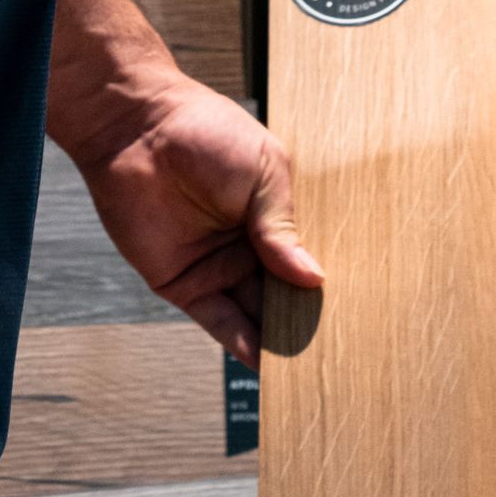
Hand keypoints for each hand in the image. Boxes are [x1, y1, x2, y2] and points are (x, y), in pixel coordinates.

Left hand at [71, 80, 322, 366]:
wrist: (139, 128)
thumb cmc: (207, 133)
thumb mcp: (264, 172)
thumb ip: (282, 228)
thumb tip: (313, 278)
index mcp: (276, 214)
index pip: (308, 258)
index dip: (326, 284)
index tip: (356, 313)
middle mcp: (250, 246)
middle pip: (284, 294)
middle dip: (306, 320)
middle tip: (337, 351)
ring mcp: (218, 266)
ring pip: (255, 314)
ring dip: (277, 340)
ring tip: (308, 368)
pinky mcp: (183, 283)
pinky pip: (217, 320)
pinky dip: (240, 342)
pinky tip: (264, 362)